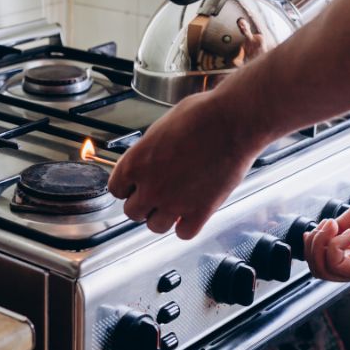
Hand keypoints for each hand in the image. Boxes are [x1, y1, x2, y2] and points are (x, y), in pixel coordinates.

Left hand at [108, 91, 267, 238]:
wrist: (232, 122)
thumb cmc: (201, 116)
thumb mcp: (161, 128)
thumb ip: (149, 151)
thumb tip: (148, 159)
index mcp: (135, 163)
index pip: (116, 190)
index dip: (127, 187)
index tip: (135, 185)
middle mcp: (150, 187)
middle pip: (132, 212)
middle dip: (143, 204)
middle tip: (155, 195)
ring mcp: (175, 202)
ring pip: (156, 227)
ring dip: (162, 217)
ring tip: (173, 205)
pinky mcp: (200, 211)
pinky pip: (184, 234)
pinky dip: (186, 227)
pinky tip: (190, 215)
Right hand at [304, 187, 349, 280]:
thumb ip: (340, 226)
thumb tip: (324, 231)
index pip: (323, 261)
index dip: (313, 244)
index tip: (320, 225)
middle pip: (318, 270)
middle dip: (312, 246)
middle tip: (324, 226)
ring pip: (323, 270)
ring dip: (320, 244)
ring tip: (333, 227)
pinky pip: (336, 265)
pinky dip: (332, 246)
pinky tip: (346, 232)